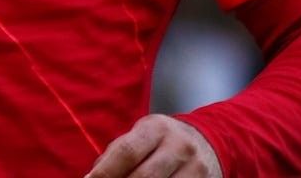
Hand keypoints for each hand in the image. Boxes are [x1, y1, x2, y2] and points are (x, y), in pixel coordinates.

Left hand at [85, 114, 222, 177]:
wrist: (208, 142)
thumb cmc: (162, 141)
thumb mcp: (140, 136)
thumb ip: (117, 153)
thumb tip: (92, 176)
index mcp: (156, 128)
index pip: (127, 151)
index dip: (105, 171)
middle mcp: (179, 146)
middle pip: (144, 176)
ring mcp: (196, 168)